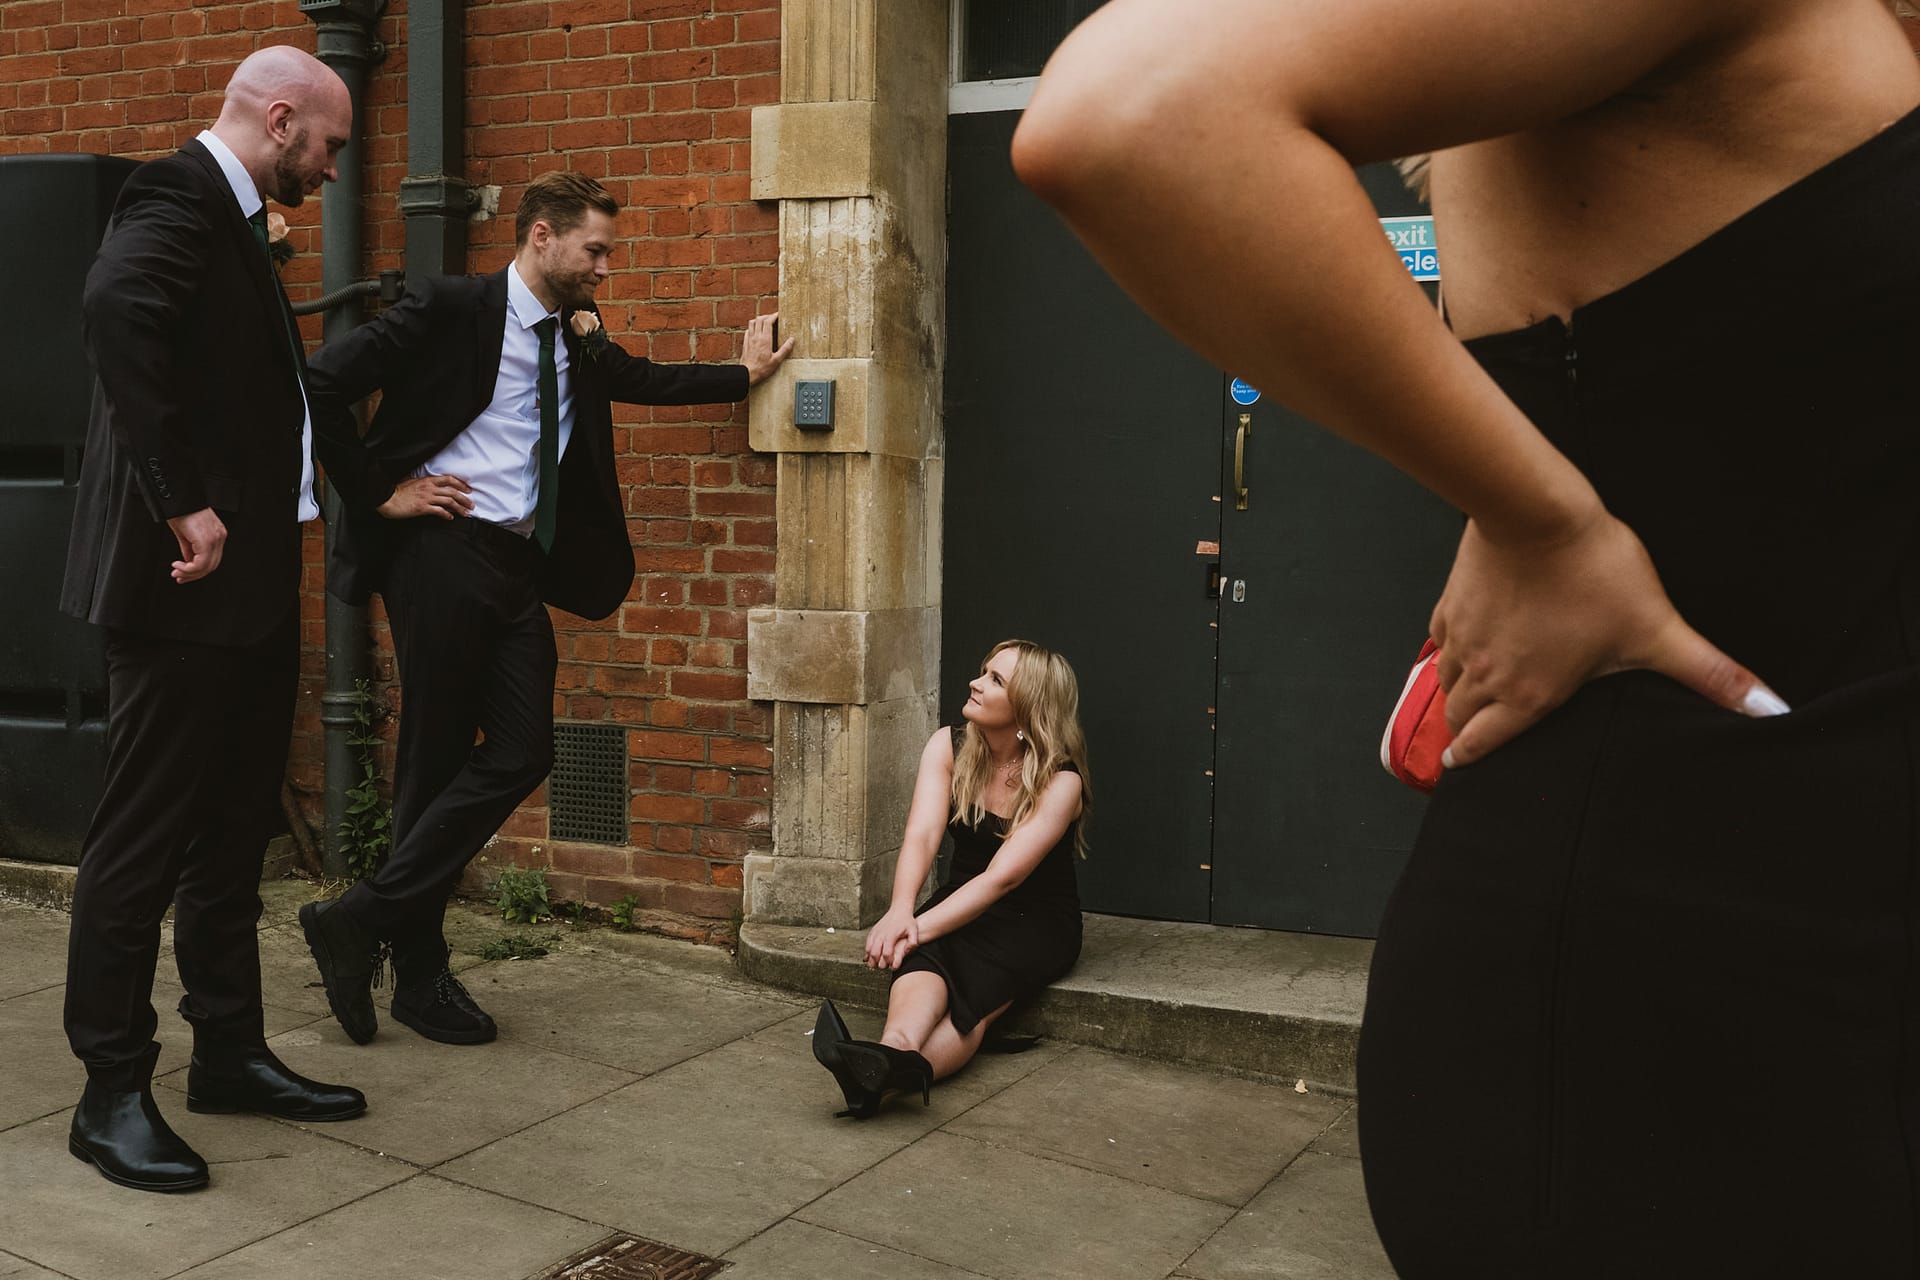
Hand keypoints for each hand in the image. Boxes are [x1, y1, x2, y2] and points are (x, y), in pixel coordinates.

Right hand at [166, 507, 225, 582]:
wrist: (178, 496)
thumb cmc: (180, 509)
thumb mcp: (185, 533)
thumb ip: (189, 548)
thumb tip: (189, 561)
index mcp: (217, 534)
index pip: (212, 560)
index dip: (197, 571)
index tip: (183, 574)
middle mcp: (219, 537)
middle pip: (211, 566)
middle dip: (193, 575)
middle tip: (178, 577)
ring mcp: (215, 538)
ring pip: (207, 566)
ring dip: (189, 573)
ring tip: (176, 572)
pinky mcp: (207, 539)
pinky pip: (201, 562)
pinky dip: (189, 568)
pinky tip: (178, 565)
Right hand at [377, 473, 473, 519]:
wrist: (387, 499)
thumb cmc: (398, 491)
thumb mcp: (413, 482)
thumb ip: (425, 484)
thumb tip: (434, 487)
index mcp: (427, 480)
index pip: (449, 479)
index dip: (461, 484)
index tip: (468, 490)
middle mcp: (429, 488)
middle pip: (452, 492)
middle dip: (464, 499)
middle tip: (471, 505)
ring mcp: (426, 498)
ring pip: (449, 502)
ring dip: (459, 508)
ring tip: (465, 513)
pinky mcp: (422, 508)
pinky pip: (439, 511)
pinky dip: (447, 515)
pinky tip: (450, 518)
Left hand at [742, 311, 795, 385]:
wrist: (747, 373)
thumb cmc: (762, 368)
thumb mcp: (777, 360)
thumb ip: (785, 349)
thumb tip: (792, 340)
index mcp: (765, 339)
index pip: (768, 322)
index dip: (773, 316)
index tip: (778, 315)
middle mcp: (756, 337)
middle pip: (759, 319)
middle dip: (766, 316)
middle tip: (772, 318)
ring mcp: (749, 339)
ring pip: (752, 323)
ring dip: (758, 319)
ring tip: (764, 321)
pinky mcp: (745, 343)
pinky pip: (748, 330)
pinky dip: (752, 327)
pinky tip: (756, 331)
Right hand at [863, 908, 920, 970]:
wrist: (899, 909)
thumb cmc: (907, 920)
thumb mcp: (914, 931)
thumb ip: (912, 943)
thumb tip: (906, 952)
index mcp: (890, 936)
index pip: (886, 954)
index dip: (889, 962)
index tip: (892, 964)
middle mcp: (881, 935)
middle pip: (875, 954)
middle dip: (878, 963)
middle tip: (883, 967)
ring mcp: (875, 933)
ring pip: (868, 950)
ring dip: (871, 959)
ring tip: (876, 964)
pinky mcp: (872, 932)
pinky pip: (867, 944)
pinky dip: (867, 952)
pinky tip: (871, 957)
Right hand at [1432, 508, 1786, 767]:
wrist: (1535, 513)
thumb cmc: (1589, 571)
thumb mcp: (1657, 629)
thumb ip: (1710, 674)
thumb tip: (1768, 708)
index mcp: (1526, 695)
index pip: (1483, 743)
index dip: (1470, 760)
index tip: (1461, 767)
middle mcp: (1487, 674)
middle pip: (1456, 718)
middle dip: (1462, 733)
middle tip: (1468, 740)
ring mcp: (1464, 638)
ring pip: (1445, 683)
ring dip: (1455, 695)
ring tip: (1468, 698)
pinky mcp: (1453, 602)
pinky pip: (1441, 640)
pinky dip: (1450, 650)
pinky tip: (1464, 644)